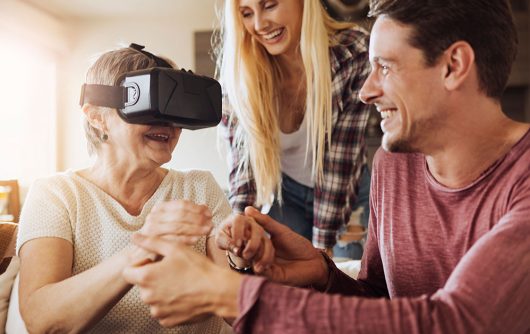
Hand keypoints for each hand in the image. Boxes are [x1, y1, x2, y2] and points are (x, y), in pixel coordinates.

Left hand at [123, 233, 241, 327]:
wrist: (218, 291)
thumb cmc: (198, 268)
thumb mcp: (175, 248)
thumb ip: (151, 241)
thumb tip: (134, 237)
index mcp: (146, 277)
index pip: (127, 272)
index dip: (140, 265)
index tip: (154, 264)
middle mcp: (148, 296)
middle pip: (142, 285)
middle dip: (153, 278)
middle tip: (173, 272)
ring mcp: (158, 311)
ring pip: (153, 299)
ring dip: (161, 292)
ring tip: (180, 284)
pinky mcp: (168, 321)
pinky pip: (163, 311)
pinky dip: (170, 305)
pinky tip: (183, 295)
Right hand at [141, 200, 212, 243]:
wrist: (140, 254)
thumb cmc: (161, 238)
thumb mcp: (173, 223)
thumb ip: (187, 215)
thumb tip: (205, 208)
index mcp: (160, 208)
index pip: (182, 204)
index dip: (197, 208)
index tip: (209, 213)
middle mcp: (154, 216)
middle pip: (181, 214)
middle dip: (199, 218)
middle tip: (211, 223)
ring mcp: (151, 229)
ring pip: (178, 226)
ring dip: (196, 228)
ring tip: (207, 230)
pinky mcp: (152, 242)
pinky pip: (173, 239)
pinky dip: (186, 238)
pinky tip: (197, 239)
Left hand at [215, 214, 274, 272]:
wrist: (232, 239)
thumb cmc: (225, 237)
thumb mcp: (220, 238)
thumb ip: (225, 241)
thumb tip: (235, 248)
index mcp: (238, 219)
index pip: (239, 221)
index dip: (238, 233)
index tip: (235, 246)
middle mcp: (252, 223)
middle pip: (257, 231)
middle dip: (252, 245)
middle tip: (244, 256)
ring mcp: (261, 232)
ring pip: (266, 241)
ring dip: (261, 254)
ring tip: (255, 267)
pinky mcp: (266, 241)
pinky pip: (271, 250)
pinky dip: (266, 259)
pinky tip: (260, 268)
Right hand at [244, 206, 328, 287]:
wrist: (314, 261)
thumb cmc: (298, 244)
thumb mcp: (281, 231)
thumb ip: (265, 221)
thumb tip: (247, 209)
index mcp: (261, 242)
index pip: (245, 237)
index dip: (242, 233)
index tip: (244, 229)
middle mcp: (260, 253)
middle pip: (245, 248)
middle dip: (247, 243)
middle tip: (253, 240)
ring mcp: (263, 265)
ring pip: (251, 258)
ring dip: (257, 252)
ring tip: (267, 250)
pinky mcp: (270, 275)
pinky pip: (259, 269)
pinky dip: (261, 263)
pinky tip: (267, 262)